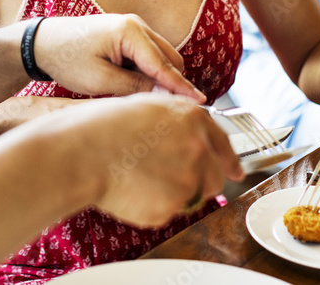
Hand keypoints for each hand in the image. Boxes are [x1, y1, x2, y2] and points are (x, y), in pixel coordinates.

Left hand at [33, 14, 204, 101]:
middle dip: (172, 82)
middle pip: (170, 58)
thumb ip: (135, 87)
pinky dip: (148, 71)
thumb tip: (163, 95)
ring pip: (161, 57)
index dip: (182, 86)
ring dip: (159, 77)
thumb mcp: (100, 80)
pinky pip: (148, 55)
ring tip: (143, 98)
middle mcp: (136, 25)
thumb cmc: (66, 58)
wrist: (42, 43)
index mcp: (130, 32)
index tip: (200, 102)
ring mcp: (132, 28)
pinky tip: (133, 87)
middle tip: (166, 108)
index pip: (164, 64)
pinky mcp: (126, 36)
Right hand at [75, 94, 243, 226]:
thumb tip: (182, 132)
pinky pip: (167, 212)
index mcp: (192, 118)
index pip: (224, 144)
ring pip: (191, 197)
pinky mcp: (172, 205)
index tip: (235, 170)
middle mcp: (198, 147)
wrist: (83, 152)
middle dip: (199, 181)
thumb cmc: (102, 126)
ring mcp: (188, 178)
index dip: (230, 160)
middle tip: (170, 180)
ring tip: (140, 180)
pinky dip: (152, 207)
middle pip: (214, 177)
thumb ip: (174, 120)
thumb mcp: (146, 106)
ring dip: (174, 194)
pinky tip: (131, 190)